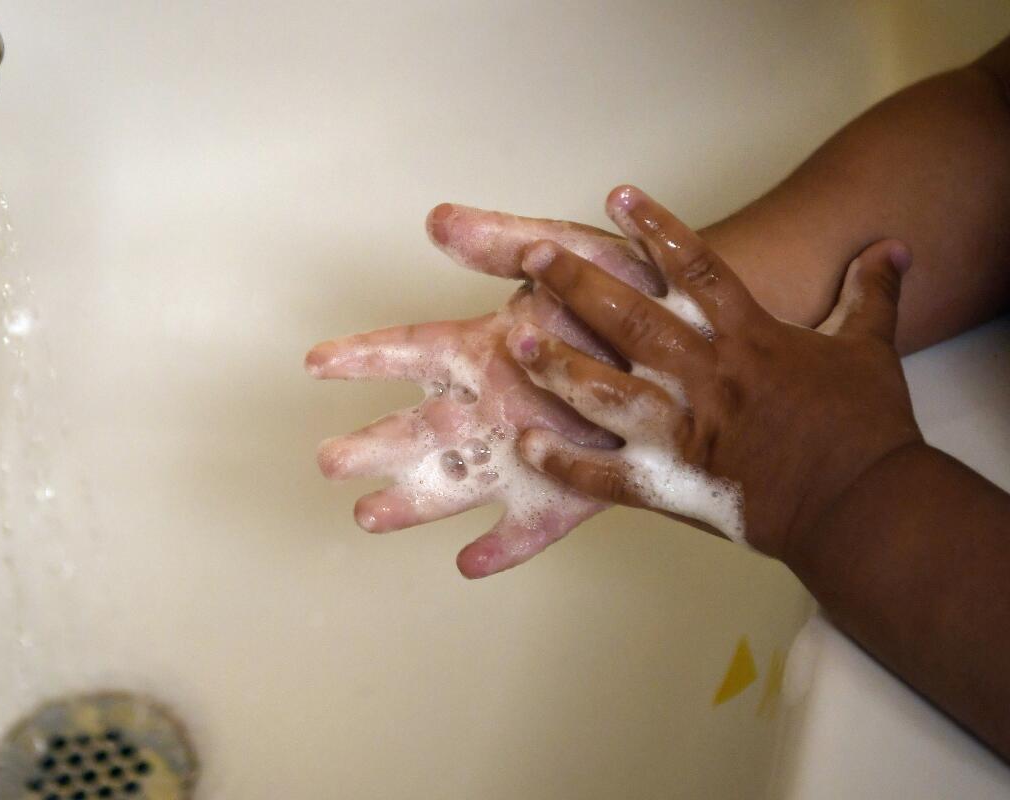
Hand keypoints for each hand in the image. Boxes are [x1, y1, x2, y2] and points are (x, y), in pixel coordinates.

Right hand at [306, 210, 662, 577]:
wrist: (699, 333)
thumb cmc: (627, 287)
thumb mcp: (566, 252)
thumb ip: (504, 244)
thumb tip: (438, 221)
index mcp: (487, 348)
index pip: (412, 350)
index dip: (363, 356)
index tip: (315, 361)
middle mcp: (498, 402)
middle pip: (422, 427)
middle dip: (374, 443)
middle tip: (329, 461)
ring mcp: (532, 446)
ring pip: (461, 479)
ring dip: (416, 499)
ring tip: (369, 515)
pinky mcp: (576, 485)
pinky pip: (536, 521)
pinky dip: (506, 545)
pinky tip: (470, 563)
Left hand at [505, 185, 922, 558]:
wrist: (865, 508)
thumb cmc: (867, 430)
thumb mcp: (872, 350)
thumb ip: (872, 294)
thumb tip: (892, 248)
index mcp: (750, 340)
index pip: (697, 268)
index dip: (655, 227)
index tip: (617, 195)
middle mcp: (708, 378)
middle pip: (632, 321)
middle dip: (579, 286)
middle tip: (535, 257)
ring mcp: (684, 433)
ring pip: (606, 392)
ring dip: (558, 365)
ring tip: (515, 340)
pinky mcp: (671, 485)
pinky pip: (604, 475)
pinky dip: (564, 462)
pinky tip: (527, 443)